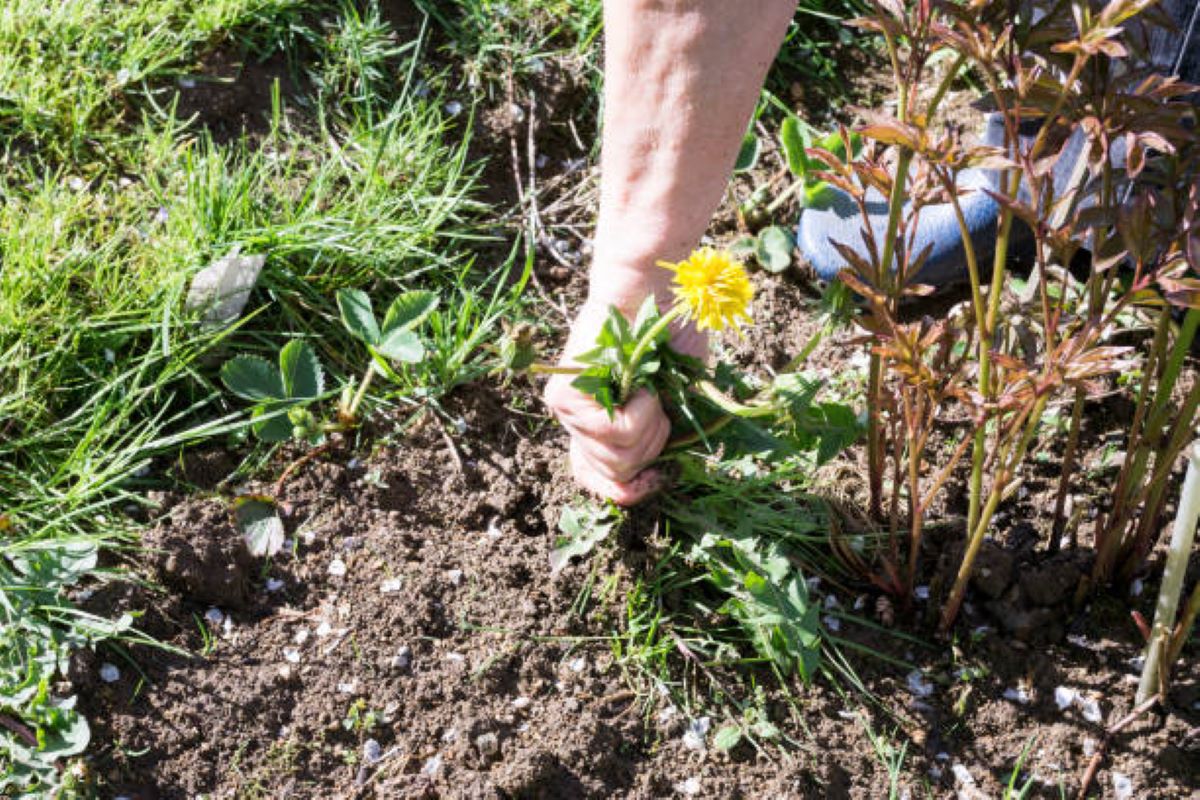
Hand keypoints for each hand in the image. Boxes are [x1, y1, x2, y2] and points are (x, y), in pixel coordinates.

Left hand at [544, 298, 706, 505]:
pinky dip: (642, 410)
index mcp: (596, 428)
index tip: (656, 477)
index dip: (630, 492)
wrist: (653, 292)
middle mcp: (574, 424)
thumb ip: (654, 439)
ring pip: (618, 457)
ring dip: (650, 425)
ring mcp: (565, 412)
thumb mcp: (670, 401)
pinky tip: (638, 381)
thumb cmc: (668, 340)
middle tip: (657, 405)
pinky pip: (615, 432)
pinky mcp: (564, 397)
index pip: (597, 484)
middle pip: (617, 475)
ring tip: (647, 387)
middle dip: (653, 447)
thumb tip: (646, 483)